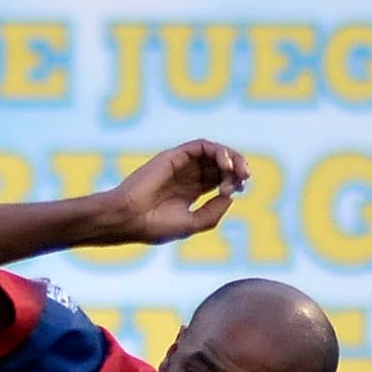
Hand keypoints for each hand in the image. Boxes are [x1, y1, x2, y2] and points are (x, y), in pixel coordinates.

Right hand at [107, 139, 249, 243]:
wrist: (127, 218)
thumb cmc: (154, 226)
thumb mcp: (192, 223)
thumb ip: (214, 211)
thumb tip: (231, 194)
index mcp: (190, 193)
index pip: (220, 180)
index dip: (233, 182)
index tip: (234, 191)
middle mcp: (186, 176)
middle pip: (220, 164)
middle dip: (237, 169)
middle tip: (244, 178)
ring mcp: (180, 165)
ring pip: (214, 152)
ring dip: (231, 158)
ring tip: (236, 171)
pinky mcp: (174, 157)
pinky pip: (202, 146)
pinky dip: (218, 151)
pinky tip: (225, 164)